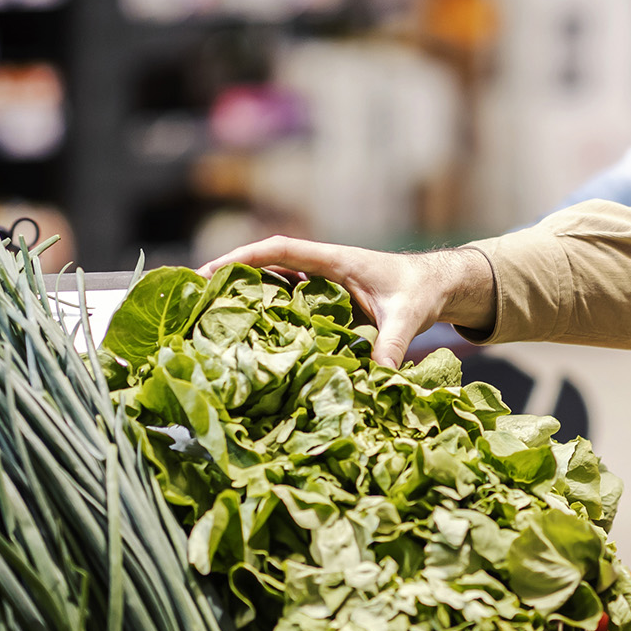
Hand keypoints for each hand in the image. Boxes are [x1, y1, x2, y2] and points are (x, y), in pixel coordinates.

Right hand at [200, 234, 495, 366]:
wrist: (438, 287)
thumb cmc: (421, 292)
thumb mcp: (407, 317)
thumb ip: (391, 346)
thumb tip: (377, 380)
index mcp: (335, 260)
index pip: (280, 251)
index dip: (245, 258)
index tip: (210, 271)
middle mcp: (321, 270)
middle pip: (266, 267)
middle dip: (230, 278)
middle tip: (192, 297)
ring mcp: (321, 286)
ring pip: (273, 286)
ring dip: (244, 298)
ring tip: (207, 318)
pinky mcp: (325, 304)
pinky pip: (289, 306)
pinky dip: (267, 316)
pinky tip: (247, 339)